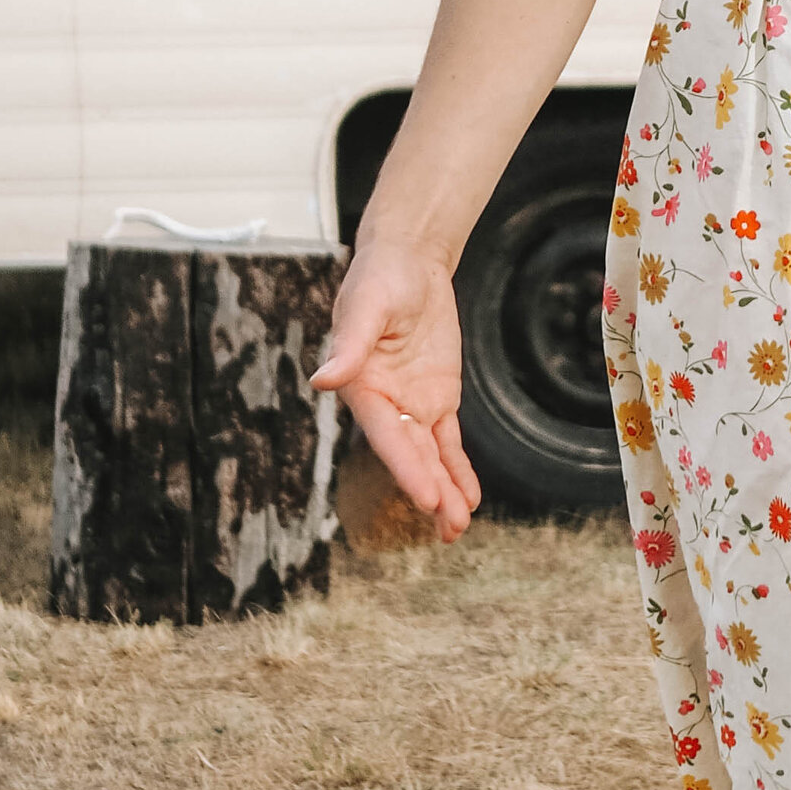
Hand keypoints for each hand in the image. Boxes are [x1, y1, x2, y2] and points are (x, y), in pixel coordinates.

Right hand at [312, 233, 480, 540]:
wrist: (408, 263)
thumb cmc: (379, 278)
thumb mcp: (367, 305)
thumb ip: (349, 344)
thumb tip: (321, 381)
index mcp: (361, 388)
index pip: (386, 437)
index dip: (407, 469)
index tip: (427, 498)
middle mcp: (385, 405)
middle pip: (410, 455)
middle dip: (430, 490)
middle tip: (450, 524)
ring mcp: (411, 405)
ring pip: (430, 456)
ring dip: (445, 491)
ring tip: (458, 526)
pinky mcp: (437, 398)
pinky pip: (448, 441)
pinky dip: (458, 469)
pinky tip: (469, 498)